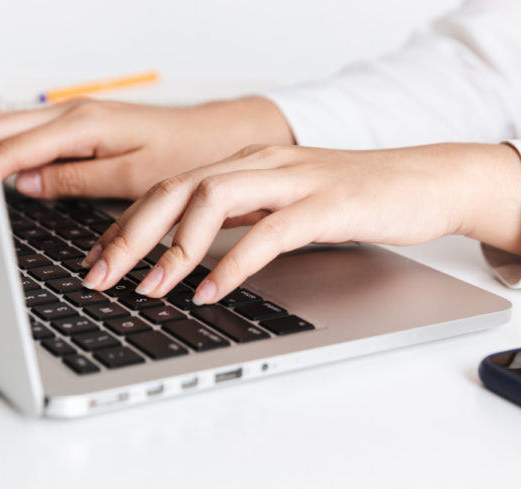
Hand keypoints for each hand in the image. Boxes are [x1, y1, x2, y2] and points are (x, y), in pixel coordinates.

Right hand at [0, 97, 293, 199]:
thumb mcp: (131, 177)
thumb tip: (25, 182)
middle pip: (4, 127)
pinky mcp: (81, 127)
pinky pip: (32, 134)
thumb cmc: (182, 155)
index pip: (16, 146)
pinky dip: (9, 149)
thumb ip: (74, 178)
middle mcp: (74, 114)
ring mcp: (75, 117)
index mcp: (84, 124)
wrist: (214, 138)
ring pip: (13, 127)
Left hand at [78, 142, 520, 303]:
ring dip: (174, 247)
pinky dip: (234, 263)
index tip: (96, 262)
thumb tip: (191, 252)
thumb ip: (238, 218)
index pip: (167, 188)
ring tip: (150, 288)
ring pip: (212, 199)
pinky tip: (213, 291)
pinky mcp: (326, 204)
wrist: (424, 181)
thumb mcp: (281, 204)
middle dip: (128, 235)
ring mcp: (292, 180)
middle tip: (100, 278)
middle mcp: (259, 165)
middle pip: (174, 188)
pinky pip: (269, 231)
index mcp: (244, 165)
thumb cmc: (351, 197)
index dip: (124, 226)